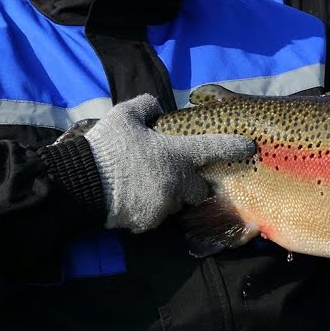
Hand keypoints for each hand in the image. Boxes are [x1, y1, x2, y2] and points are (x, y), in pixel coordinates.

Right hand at [82, 94, 255, 232]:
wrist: (80, 183)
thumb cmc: (106, 147)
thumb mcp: (125, 115)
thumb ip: (147, 107)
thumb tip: (156, 110)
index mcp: (178, 154)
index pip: (215, 148)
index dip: (233, 146)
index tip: (249, 147)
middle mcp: (178, 182)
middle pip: (198, 189)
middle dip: (190, 183)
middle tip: (170, 173)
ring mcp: (164, 205)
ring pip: (176, 202)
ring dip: (168, 195)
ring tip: (144, 184)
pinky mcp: (148, 222)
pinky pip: (156, 215)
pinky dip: (149, 208)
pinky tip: (131, 197)